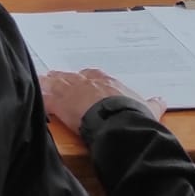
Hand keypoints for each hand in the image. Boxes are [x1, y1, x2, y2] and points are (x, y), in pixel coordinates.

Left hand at [41, 68, 164, 127]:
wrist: (119, 121)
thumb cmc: (133, 114)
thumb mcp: (147, 108)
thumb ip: (153, 104)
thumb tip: (162, 100)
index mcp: (106, 80)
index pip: (91, 75)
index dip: (85, 80)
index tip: (81, 82)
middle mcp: (86, 80)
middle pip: (69, 77)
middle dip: (62, 80)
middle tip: (54, 80)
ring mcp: (72, 90)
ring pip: (54, 83)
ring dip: (47, 85)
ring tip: (39, 83)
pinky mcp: (60, 103)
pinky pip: (44, 98)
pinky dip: (39, 98)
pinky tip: (32, 97)